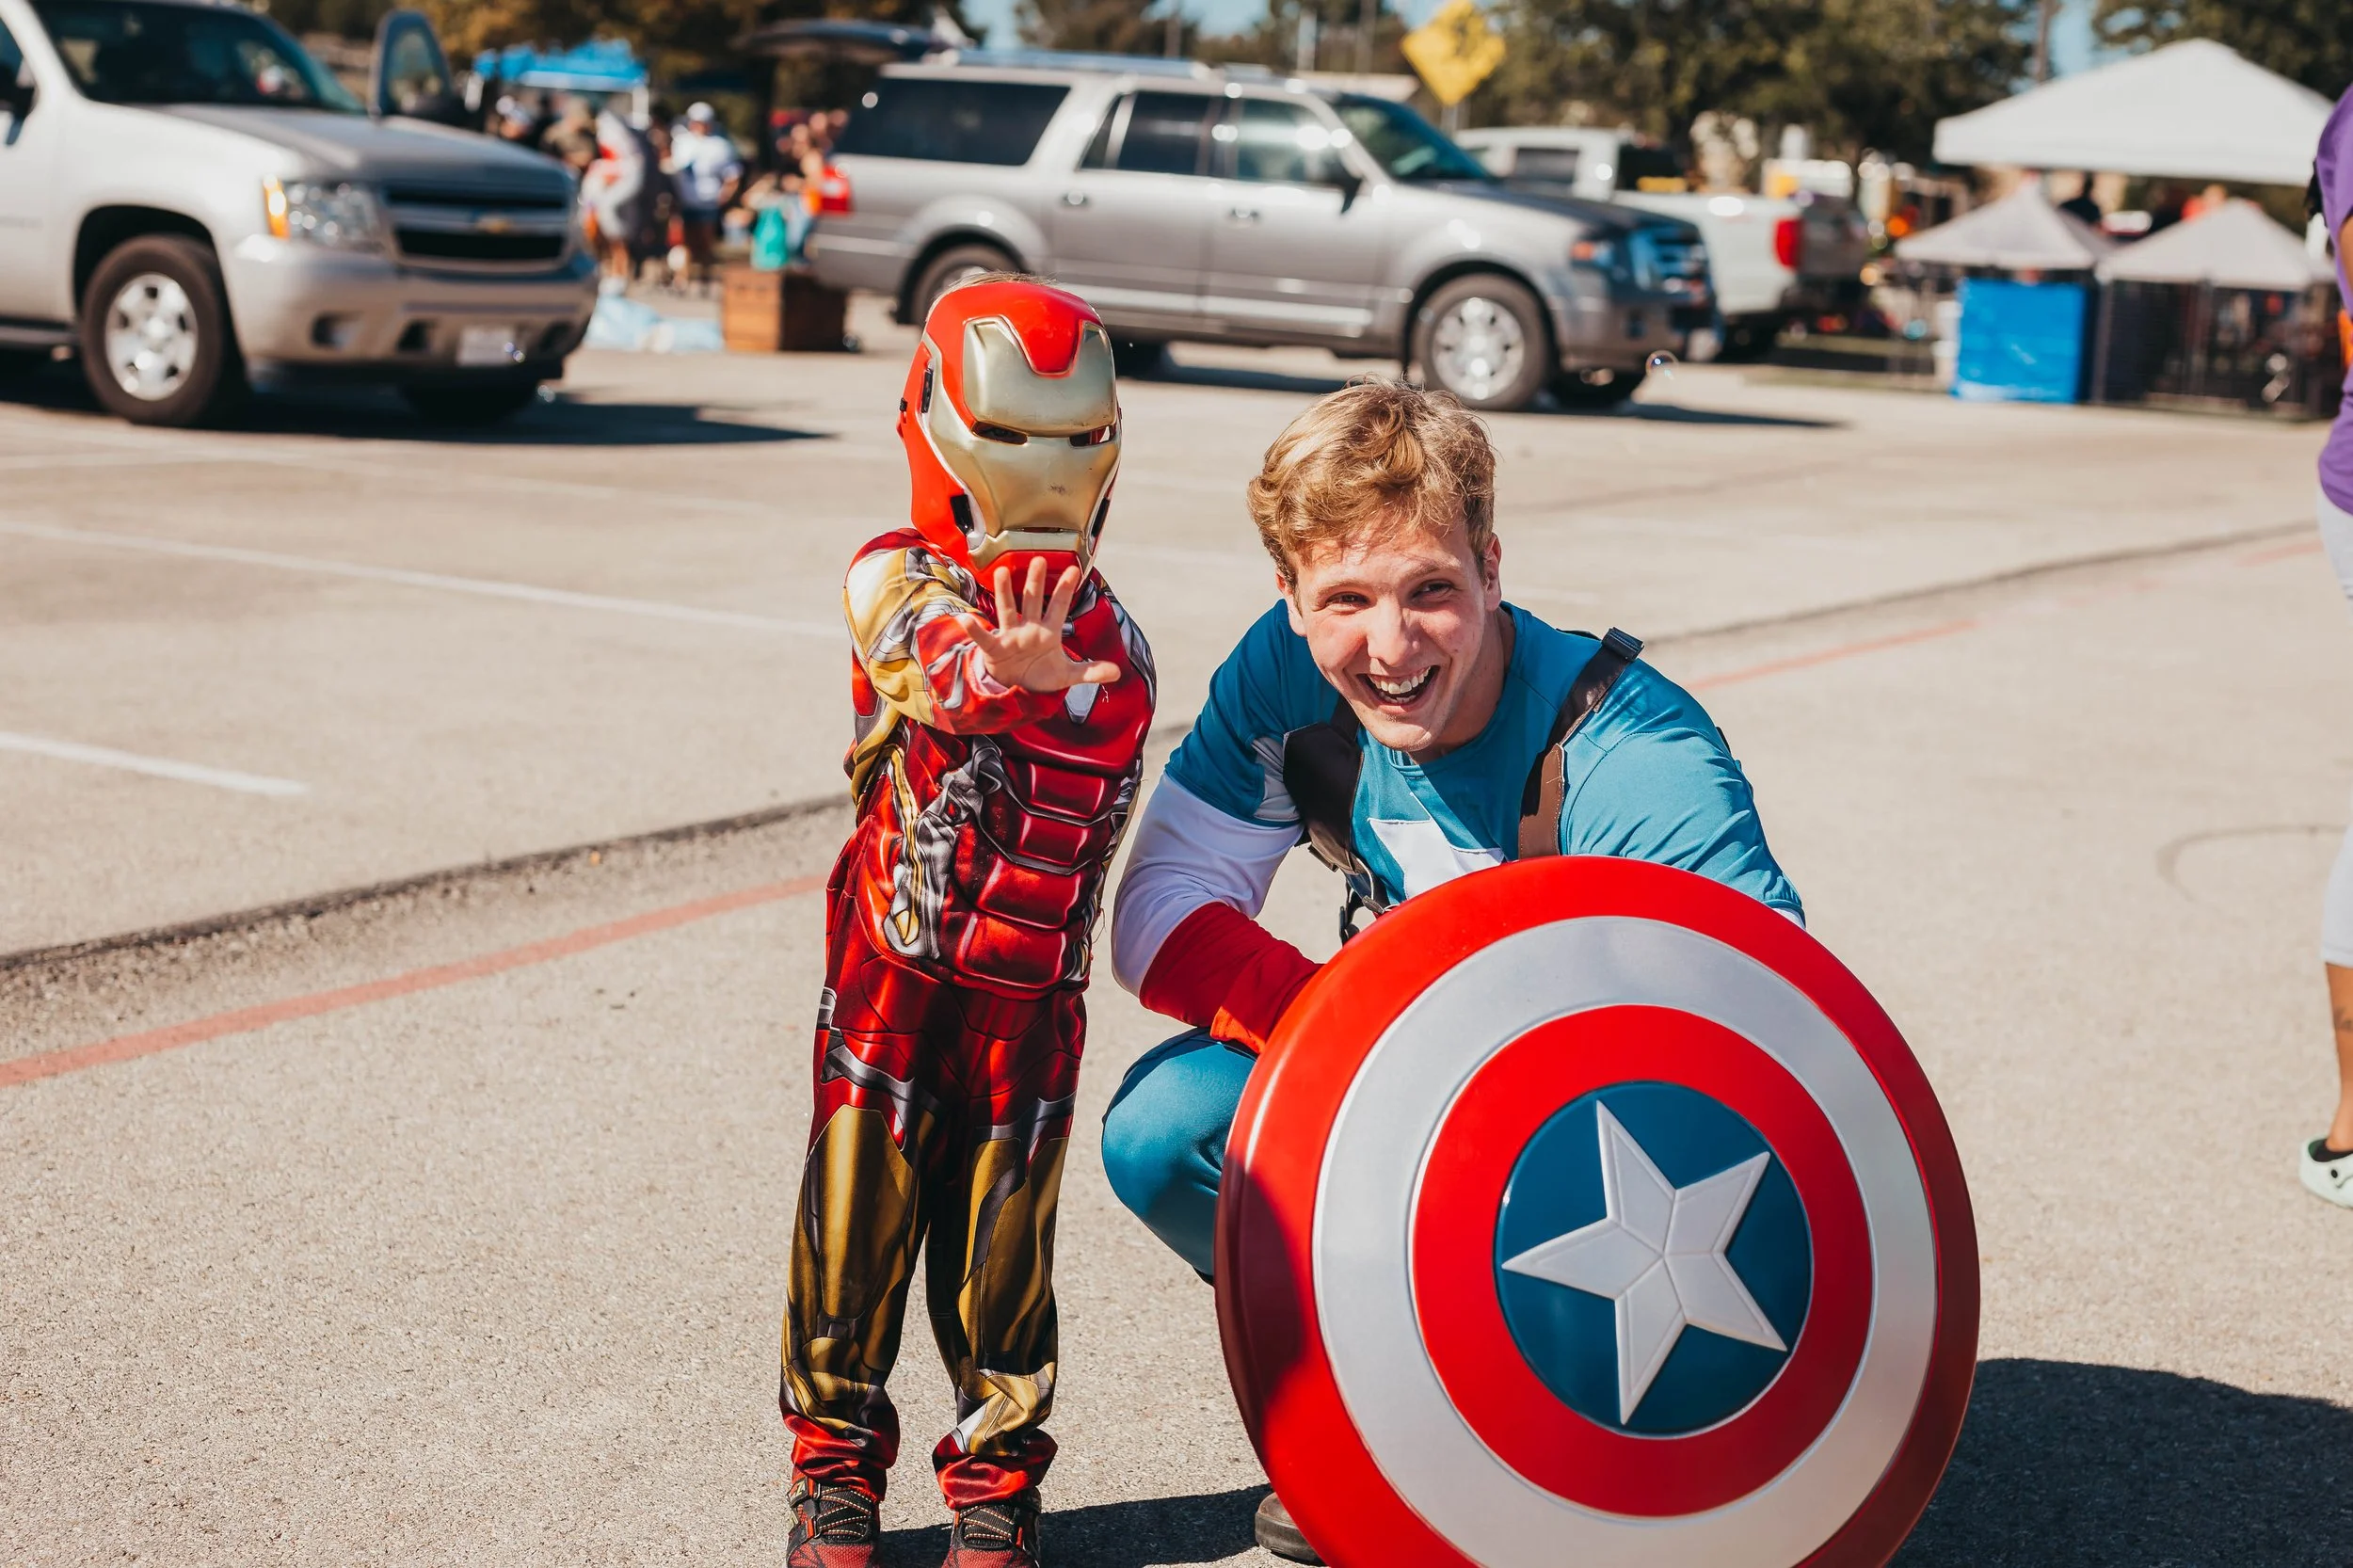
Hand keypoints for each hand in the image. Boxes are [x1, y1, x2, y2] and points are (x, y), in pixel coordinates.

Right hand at [962, 559, 1120, 694]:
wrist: (1017, 690)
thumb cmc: (1040, 674)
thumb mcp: (1067, 675)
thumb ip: (1090, 672)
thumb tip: (1118, 672)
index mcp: (1049, 631)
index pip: (1059, 607)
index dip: (1066, 590)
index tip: (1074, 570)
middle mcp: (1029, 628)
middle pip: (1033, 601)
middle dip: (1036, 582)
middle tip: (1039, 559)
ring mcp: (1011, 636)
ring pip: (1008, 610)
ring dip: (1005, 592)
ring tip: (1003, 572)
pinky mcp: (995, 649)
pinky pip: (984, 638)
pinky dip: (974, 630)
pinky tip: (966, 619)